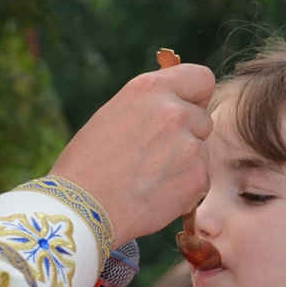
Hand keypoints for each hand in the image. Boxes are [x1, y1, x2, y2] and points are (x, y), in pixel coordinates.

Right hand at [50, 64, 215, 243]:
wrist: (81, 208)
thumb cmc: (88, 163)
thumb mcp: (114, 114)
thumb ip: (150, 104)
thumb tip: (178, 101)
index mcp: (150, 89)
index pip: (201, 78)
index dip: (195, 97)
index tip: (186, 109)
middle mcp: (173, 111)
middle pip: (204, 118)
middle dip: (189, 134)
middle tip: (157, 154)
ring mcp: (189, 146)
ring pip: (202, 151)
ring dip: (186, 163)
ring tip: (150, 177)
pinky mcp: (196, 178)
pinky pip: (200, 179)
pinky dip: (185, 188)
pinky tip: (156, 194)